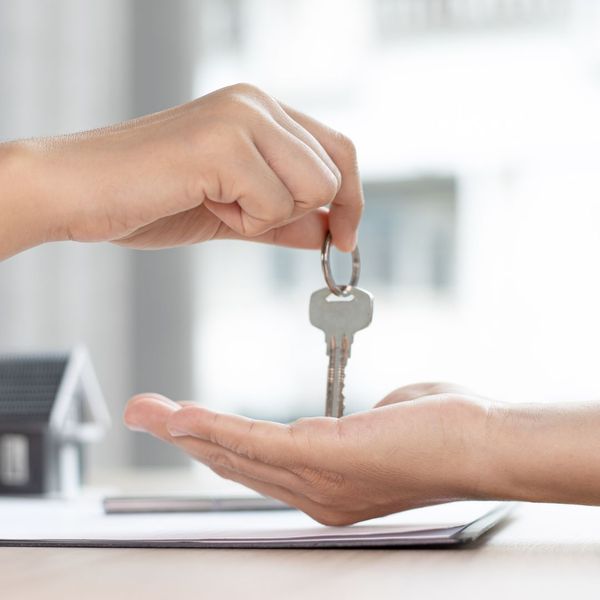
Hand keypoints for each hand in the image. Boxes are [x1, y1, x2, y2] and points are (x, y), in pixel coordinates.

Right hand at [4, 83, 361, 257]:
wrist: (81, 192)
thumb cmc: (151, 198)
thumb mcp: (234, 213)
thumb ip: (285, 219)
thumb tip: (330, 232)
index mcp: (260, 111)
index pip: (338, 149)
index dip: (352, 199)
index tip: (346, 238)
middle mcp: (257, 104)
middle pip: (334, 172)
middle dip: (299, 211)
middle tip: (241, 211)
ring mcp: (241, 118)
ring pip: (313, 188)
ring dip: (266, 214)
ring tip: (214, 200)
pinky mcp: (223, 142)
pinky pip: (276, 203)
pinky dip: (244, 219)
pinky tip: (202, 199)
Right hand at [124, 383, 491, 524]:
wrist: (482, 442)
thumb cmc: (443, 431)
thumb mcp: (386, 421)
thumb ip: (356, 421)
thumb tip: (351, 410)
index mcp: (328, 487)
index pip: (258, 467)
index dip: (215, 446)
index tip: (185, 427)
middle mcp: (314, 495)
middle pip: (234, 464)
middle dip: (184, 439)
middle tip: (146, 415)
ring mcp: (317, 481)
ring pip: (235, 454)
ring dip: (186, 430)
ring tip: (149, 411)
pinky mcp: (323, 458)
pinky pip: (255, 442)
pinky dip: (214, 428)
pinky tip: (184, 415)